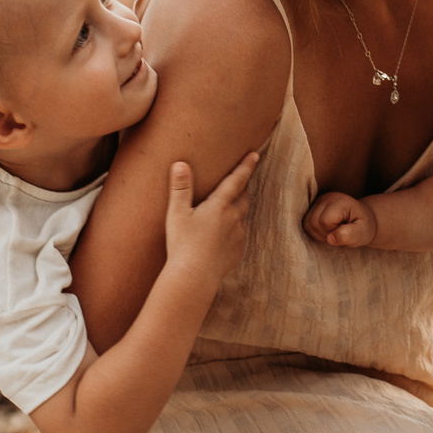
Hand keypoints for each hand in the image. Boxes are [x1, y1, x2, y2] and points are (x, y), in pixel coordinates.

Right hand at [161, 152, 259, 286]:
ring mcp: (238, 236)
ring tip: (224, 213)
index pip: (237, 180)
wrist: (194, 277)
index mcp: (220, 206)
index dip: (246, 166)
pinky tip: (219, 238)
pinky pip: (238, 237)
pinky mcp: (237, 252)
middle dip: (242, 189)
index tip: (255, 155)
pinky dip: (232, 232)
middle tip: (238, 183)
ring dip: (236, 212)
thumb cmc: (182, 244)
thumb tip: (180, 164)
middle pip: (244, 198)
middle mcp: (233, 219)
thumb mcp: (177, 214)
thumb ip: (180, 188)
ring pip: (241, 218)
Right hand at [302, 190, 378, 247]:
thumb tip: (330, 238)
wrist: (361, 219)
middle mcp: (326, 197)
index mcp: (340, 201)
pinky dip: (314, 231)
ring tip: (333, 231)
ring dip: (318, 233)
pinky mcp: (312, 205)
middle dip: (324, 233)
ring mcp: (318, 200)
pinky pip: (305, 223)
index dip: (332, 231)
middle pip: (312, 222)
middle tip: (338, 232)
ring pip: (306, 224)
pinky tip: (326, 229)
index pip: (324, 221)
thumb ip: (349, 235)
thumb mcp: (362, 233)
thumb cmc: (362, 227)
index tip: (344, 230)